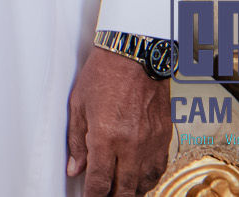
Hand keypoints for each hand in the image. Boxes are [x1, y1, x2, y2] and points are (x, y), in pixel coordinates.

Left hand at [66, 45, 171, 195]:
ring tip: (118, 192)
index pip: (99, 181)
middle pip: (123, 190)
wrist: (136, 55)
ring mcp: (151, 143)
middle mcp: (131, 145)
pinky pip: (158, 170)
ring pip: (143, 184)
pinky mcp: (164, 138)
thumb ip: (76, 140)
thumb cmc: (104, 74)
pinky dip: (147, 180)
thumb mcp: (78, 104)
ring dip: (130, 192)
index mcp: (106, 136)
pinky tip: (138, 180)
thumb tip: (75, 168)